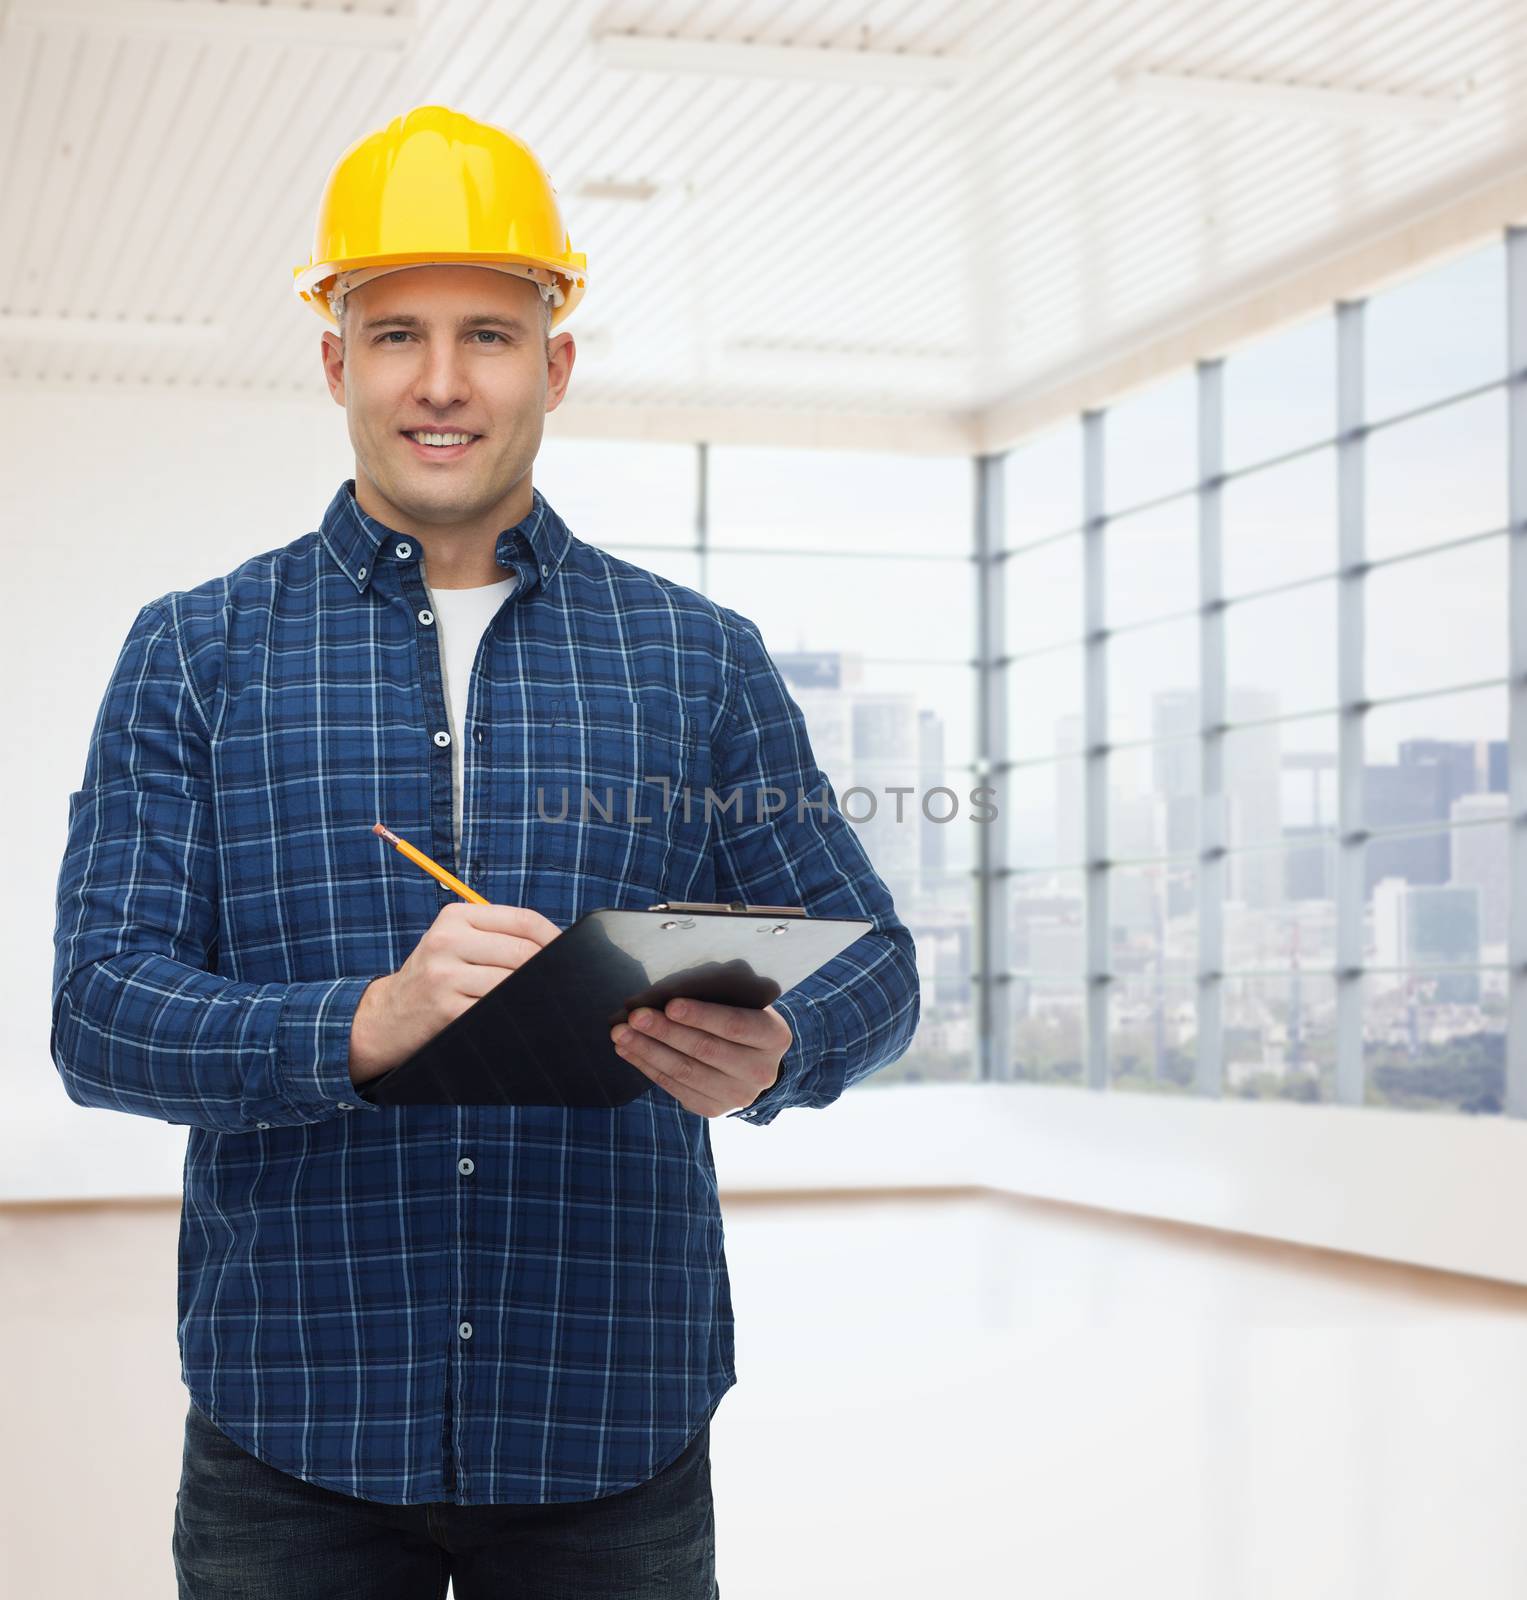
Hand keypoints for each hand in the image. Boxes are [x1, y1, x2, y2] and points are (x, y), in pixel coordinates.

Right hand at [350, 901, 561, 1083]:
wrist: (386, 1016)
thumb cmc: (435, 977)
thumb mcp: (454, 943)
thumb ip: (497, 937)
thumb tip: (557, 946)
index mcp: (455, 917)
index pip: (522, 920)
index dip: (553, 937)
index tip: (571, 953)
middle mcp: (447, 941)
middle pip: (523, 952)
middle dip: (550, 969)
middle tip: (566, 983)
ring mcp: (444, 975)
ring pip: (513, 982)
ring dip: (536, 994)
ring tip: (547, 1001)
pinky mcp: (446, 1008)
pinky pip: (497, 1008)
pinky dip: (516, 1014)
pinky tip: (523, 1017)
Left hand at [610, 999, 791, 1117]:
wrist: (756, 1059)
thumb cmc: (743, 1015)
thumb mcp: (745, 1001)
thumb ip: (719, 994)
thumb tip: (667, 992)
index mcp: (774, 1036)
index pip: (734, 1025)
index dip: (701, 1016)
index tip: (669, 1004)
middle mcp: (760, 1071)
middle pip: (705, 1050)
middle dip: (665, 1031)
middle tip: (635, 1016)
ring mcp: (738, 1095)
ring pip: (685, 1072)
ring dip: (648, 1050)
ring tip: (621, 1033)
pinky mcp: (714, 1109)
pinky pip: (675, 1087)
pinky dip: (648, 1067)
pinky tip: (628, 1050)